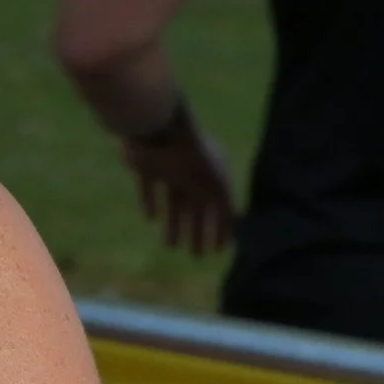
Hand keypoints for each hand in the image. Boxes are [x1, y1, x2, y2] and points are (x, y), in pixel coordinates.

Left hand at [122, 116, 235, 254]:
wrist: (158, 128)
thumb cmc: (192, 157)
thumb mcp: (216, 186)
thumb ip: (227, 207)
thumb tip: (238, 227)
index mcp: (213, 175)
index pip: (220, 207)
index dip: (220, 229)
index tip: (218, 250)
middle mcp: (193, 172)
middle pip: (196, 208)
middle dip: (197, 232)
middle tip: (195, 255)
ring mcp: (169, 167)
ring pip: (173, 201)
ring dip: (174, 224)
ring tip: (171, 246)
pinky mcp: (145, 165)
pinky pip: (148, 186)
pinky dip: (149, 201)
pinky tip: (150, 218)